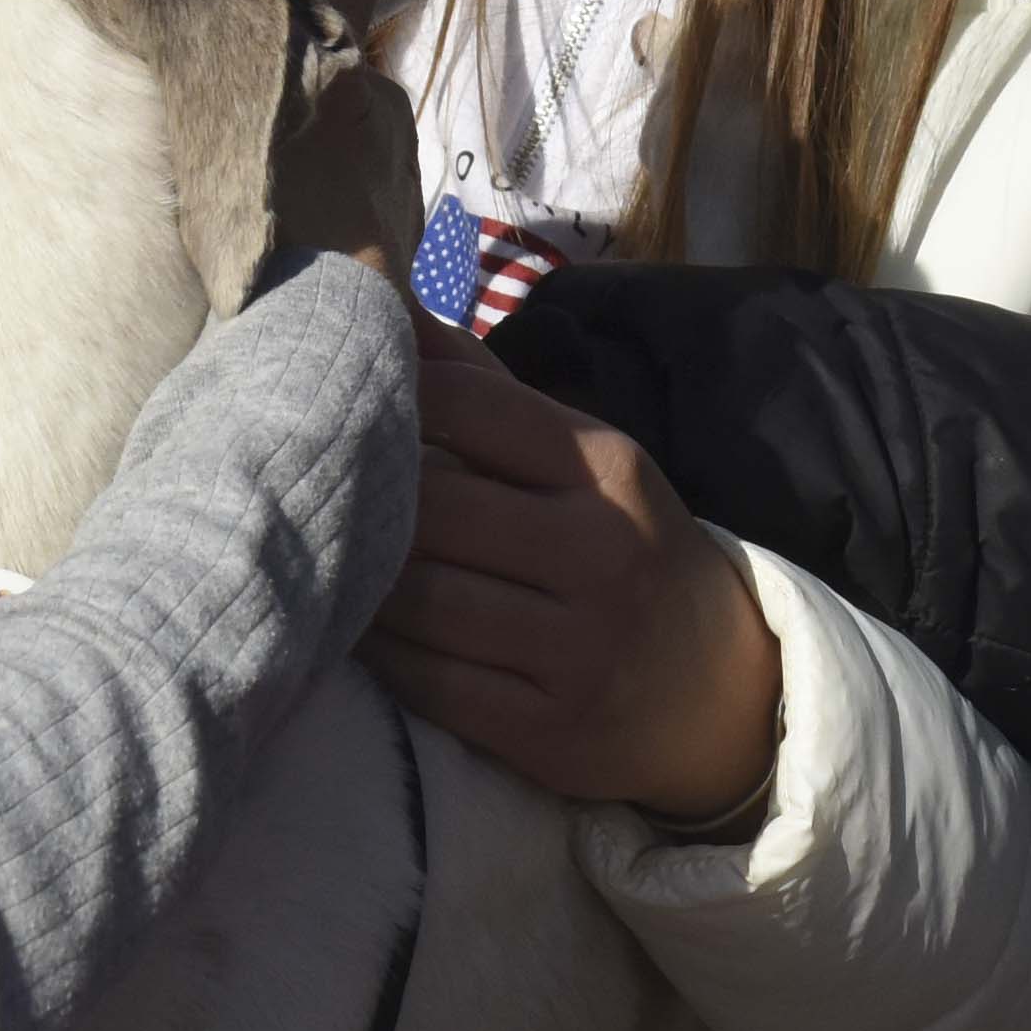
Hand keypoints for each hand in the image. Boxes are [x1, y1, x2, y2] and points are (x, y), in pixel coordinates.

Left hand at [366, 316, 778, 822]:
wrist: (720, 696)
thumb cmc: (623, 553)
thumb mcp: (586, 464)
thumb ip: (484, 390)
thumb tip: (386, 300)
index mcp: (607, 471)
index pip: (471, 406)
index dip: (390, 397)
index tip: (341, 403)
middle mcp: (600, 554)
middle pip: (434, 506)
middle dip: (365, 498)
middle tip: (310, 491)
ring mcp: (578, 649)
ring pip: (422, 600)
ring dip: (360, 581)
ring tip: (322, 562)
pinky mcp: (548, 731)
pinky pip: (430, 682)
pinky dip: (380, 655)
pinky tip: (356, 633)